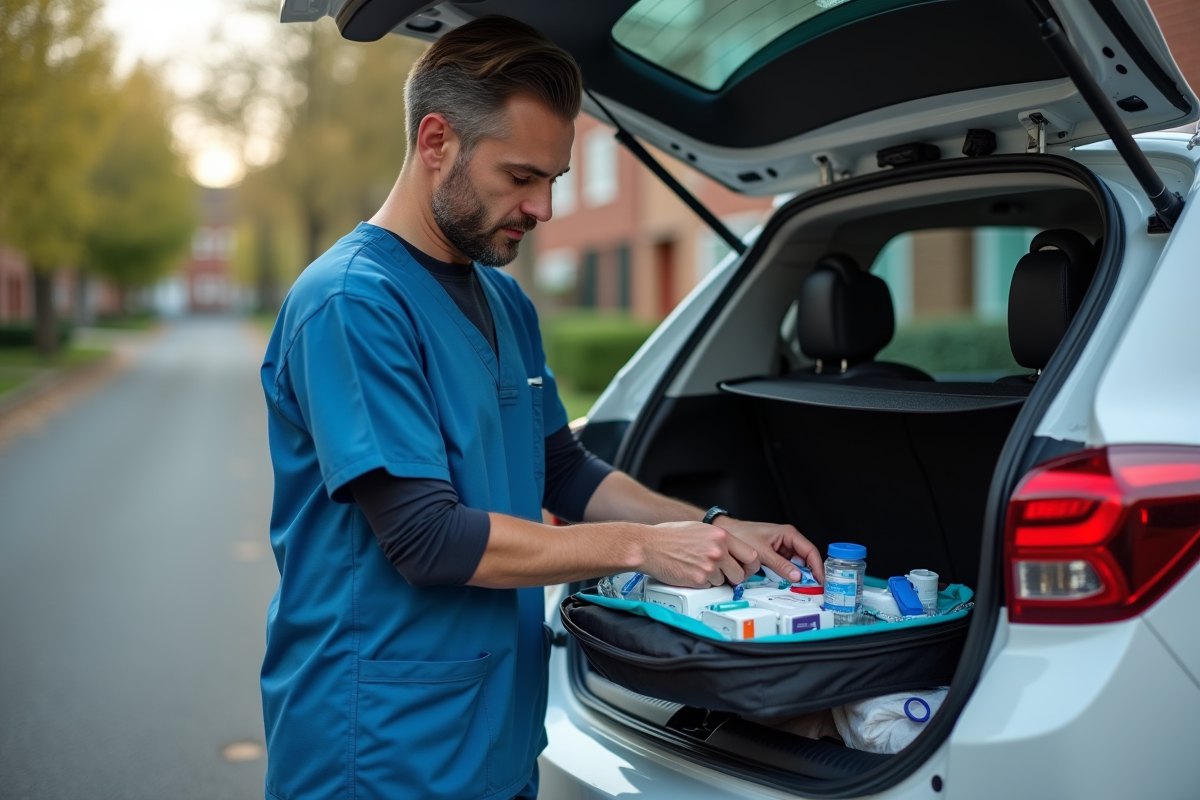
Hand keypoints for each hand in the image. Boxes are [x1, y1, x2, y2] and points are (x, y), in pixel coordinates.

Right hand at [639, 521, 758, 587]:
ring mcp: (709, 566)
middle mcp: (718, 550)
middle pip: (740, 573)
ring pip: (724, 582)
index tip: (746, 568)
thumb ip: (719, 539)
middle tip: (723, 574)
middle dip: (733, 576)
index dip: (750, 565)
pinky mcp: (699, 579)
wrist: (649, 546)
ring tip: (699, 568)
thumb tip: (733, 551)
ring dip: (715, 580)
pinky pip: (709, 588)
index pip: (751, 555)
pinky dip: (702, 584)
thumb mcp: (700, 529)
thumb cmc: (670, 536)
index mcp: (721, 535)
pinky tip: (691, 573)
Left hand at [716, 517, 824, 584]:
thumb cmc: (741, 534)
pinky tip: (786, 582)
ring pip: (795, 565)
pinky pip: (785, 567)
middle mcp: (787, 540)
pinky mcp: (774, 555)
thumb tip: (797, 576)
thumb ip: (780, 565)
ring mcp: (781, 548)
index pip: (810, 551)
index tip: (820, 581)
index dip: (817, 567)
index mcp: (788, 534)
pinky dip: (786, 575)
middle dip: (808, 573)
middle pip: (805, 559)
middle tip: (811, 588)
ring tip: (800, 587)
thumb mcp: (762, 552)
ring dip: (796, 575)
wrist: (726, 533)